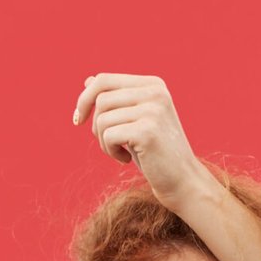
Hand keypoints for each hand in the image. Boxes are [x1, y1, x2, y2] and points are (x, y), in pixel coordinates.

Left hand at [72, 73, 212, 208]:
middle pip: (101, 99)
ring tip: (119, 152)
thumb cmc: (155, 152)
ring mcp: (153, 110)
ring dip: (103, 141)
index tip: (79, 119)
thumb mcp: (134, 121)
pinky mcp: (148, 131)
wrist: (182, 181)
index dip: (84, 98)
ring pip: (102, 119)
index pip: (104, 80)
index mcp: (153, 84)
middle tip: (108, 143)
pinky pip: (108, 136)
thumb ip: (116, 100)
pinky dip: (110, 151)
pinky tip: (125, 160)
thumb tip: (87, 81)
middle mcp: (155, 92)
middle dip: (95, 125)